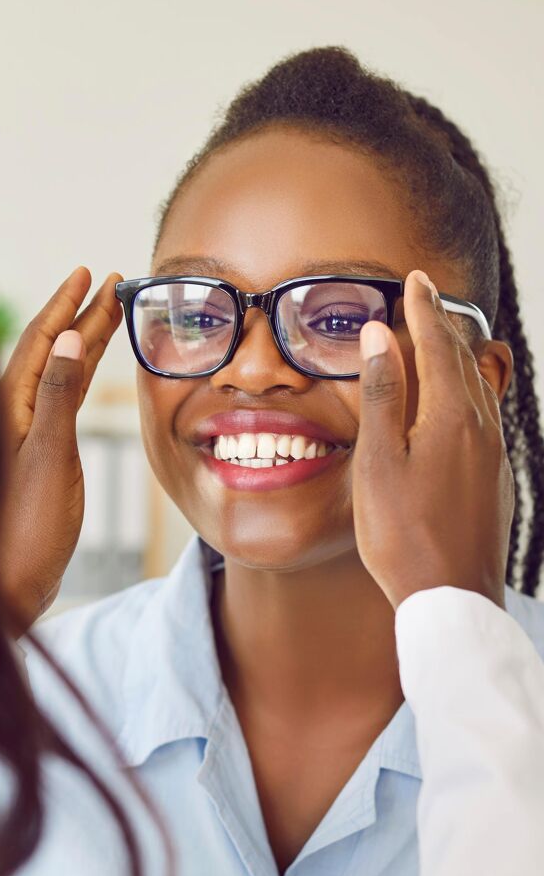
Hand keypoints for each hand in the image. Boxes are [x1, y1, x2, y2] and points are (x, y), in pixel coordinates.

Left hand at [0, 266, 123, 630]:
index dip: (66, 303)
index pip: (41, 340)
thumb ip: (59, 399)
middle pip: (51, 350)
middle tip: (112, 284)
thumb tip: (69, 337)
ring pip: (56, 374)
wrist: (8, 587)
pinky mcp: (36, 457)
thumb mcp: (49, 459)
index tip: (89, 272)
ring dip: (82, 343)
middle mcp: (11, 415)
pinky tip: (87, 372)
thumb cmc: (25, 531)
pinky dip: (79, 378)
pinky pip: (59, 400)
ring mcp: (23, 435)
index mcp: (8, 408)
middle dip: (80, 315)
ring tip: (109, 315)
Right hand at [352, 268, 513, 609]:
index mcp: (453, 417)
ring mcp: (494, 454)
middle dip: (443, 325)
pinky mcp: (495, 477)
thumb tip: (382, 336)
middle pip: (464, 361)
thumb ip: (383, 396)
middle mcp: (482, 428)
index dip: (425, 310)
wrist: (452, 595)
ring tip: (441, 340)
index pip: (439, 346)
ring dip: (457, 357)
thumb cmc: (404, 534)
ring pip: (478, 387)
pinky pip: (484, 414)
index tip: (416, 280)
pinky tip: (457, 401)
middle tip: (426, 298)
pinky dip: (466, 390)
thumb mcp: (380, 462)